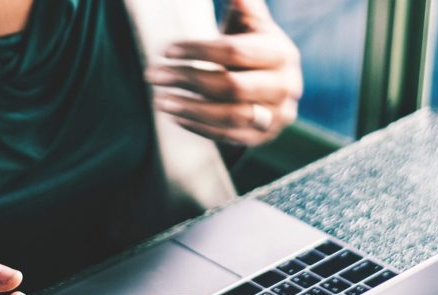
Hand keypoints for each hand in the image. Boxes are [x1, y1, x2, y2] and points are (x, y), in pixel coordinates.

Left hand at [145, 0, 301, 146]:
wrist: (274, 85)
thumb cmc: (253, 47)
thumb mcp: (251, 24)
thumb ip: (243, 5)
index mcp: (281, 53)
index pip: (235, 52)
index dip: (198, 50)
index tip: (166, 50)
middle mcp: (284, 86)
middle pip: (231, 86)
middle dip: (188, 80)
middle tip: (153, 75)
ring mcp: (275, 115)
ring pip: (230, 116)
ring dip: (190, 108)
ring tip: (159, 100)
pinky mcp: (263, 137)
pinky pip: (227, 136)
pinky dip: (198, 127)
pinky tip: (174, 116)